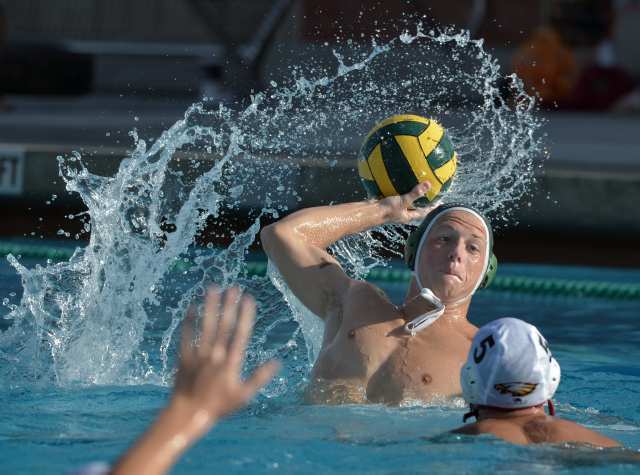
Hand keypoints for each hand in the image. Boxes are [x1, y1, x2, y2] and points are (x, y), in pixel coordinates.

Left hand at [172, 287, 278, 434]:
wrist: (188, 414)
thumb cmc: (218, 406)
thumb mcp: (244, 396)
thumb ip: (259, 377)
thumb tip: (277, 362)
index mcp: (231, 363)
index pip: (240, 334)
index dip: (245, 316)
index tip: (248, 299)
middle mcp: (215, 355)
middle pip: (223, 326)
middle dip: (229, 305)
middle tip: (233, 287)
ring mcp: (198, 355)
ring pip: (205, 326)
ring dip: (210, 306)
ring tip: (213, 288)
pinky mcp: (184, 357)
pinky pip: (186, 335)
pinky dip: (189, 321)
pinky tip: (192, 306)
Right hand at [378, 182, 439, 224]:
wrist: (369, 213)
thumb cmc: (386, 210)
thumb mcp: (403, 201)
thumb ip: (415, 194)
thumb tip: (428, 184)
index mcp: (408, 216)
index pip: (424, 212)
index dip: (432, 207)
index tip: (439, 201)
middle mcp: (402, 214)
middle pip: (415, 208)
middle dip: (422, 202)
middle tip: (429, 193)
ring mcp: (394, 209)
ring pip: (405, 202)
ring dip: (410, 196)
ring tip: (414, 186)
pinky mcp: (386, 204)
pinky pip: (395, 196)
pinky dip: (397, 190)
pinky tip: (397, 181)